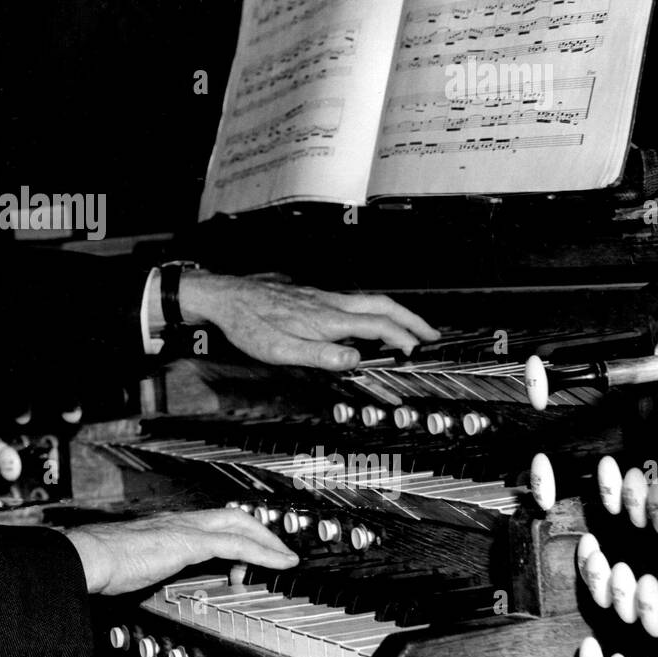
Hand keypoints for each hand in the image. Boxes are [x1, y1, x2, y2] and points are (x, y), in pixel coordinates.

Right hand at [65, 508, 297, 596]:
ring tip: (284, 560)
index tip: (251, 552)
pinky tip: (277, 564)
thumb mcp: (138, 564)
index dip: (238, 532)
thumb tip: (158, 577)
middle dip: (261, 531)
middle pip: (233, 515)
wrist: (90, 556)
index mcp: (169, 525)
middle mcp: (181, 521)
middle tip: (279, 551)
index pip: (212, 521)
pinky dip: (263, 552)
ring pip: (240, 524)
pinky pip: (236, 543)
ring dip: (267, 542)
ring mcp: (186, 528)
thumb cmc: (103, 562)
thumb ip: (155, 565)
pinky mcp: (189, 542)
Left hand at [175, 271, 438, 370]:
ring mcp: (321, 297)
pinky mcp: (311, 296)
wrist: (226, 296)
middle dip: (410, 319)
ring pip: (369, 300)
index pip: (377, 324)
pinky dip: (373, 310)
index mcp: (326, 319)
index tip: (416, 350)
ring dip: (395, 313)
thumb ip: (320, 355)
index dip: (401, 337)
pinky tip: (368, 320)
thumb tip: (354, 359)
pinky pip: (353, 301)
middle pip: (381, 305)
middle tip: (431, 333)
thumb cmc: (249, 323)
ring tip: (409, 328)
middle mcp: (329, 303)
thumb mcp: (280, 349)